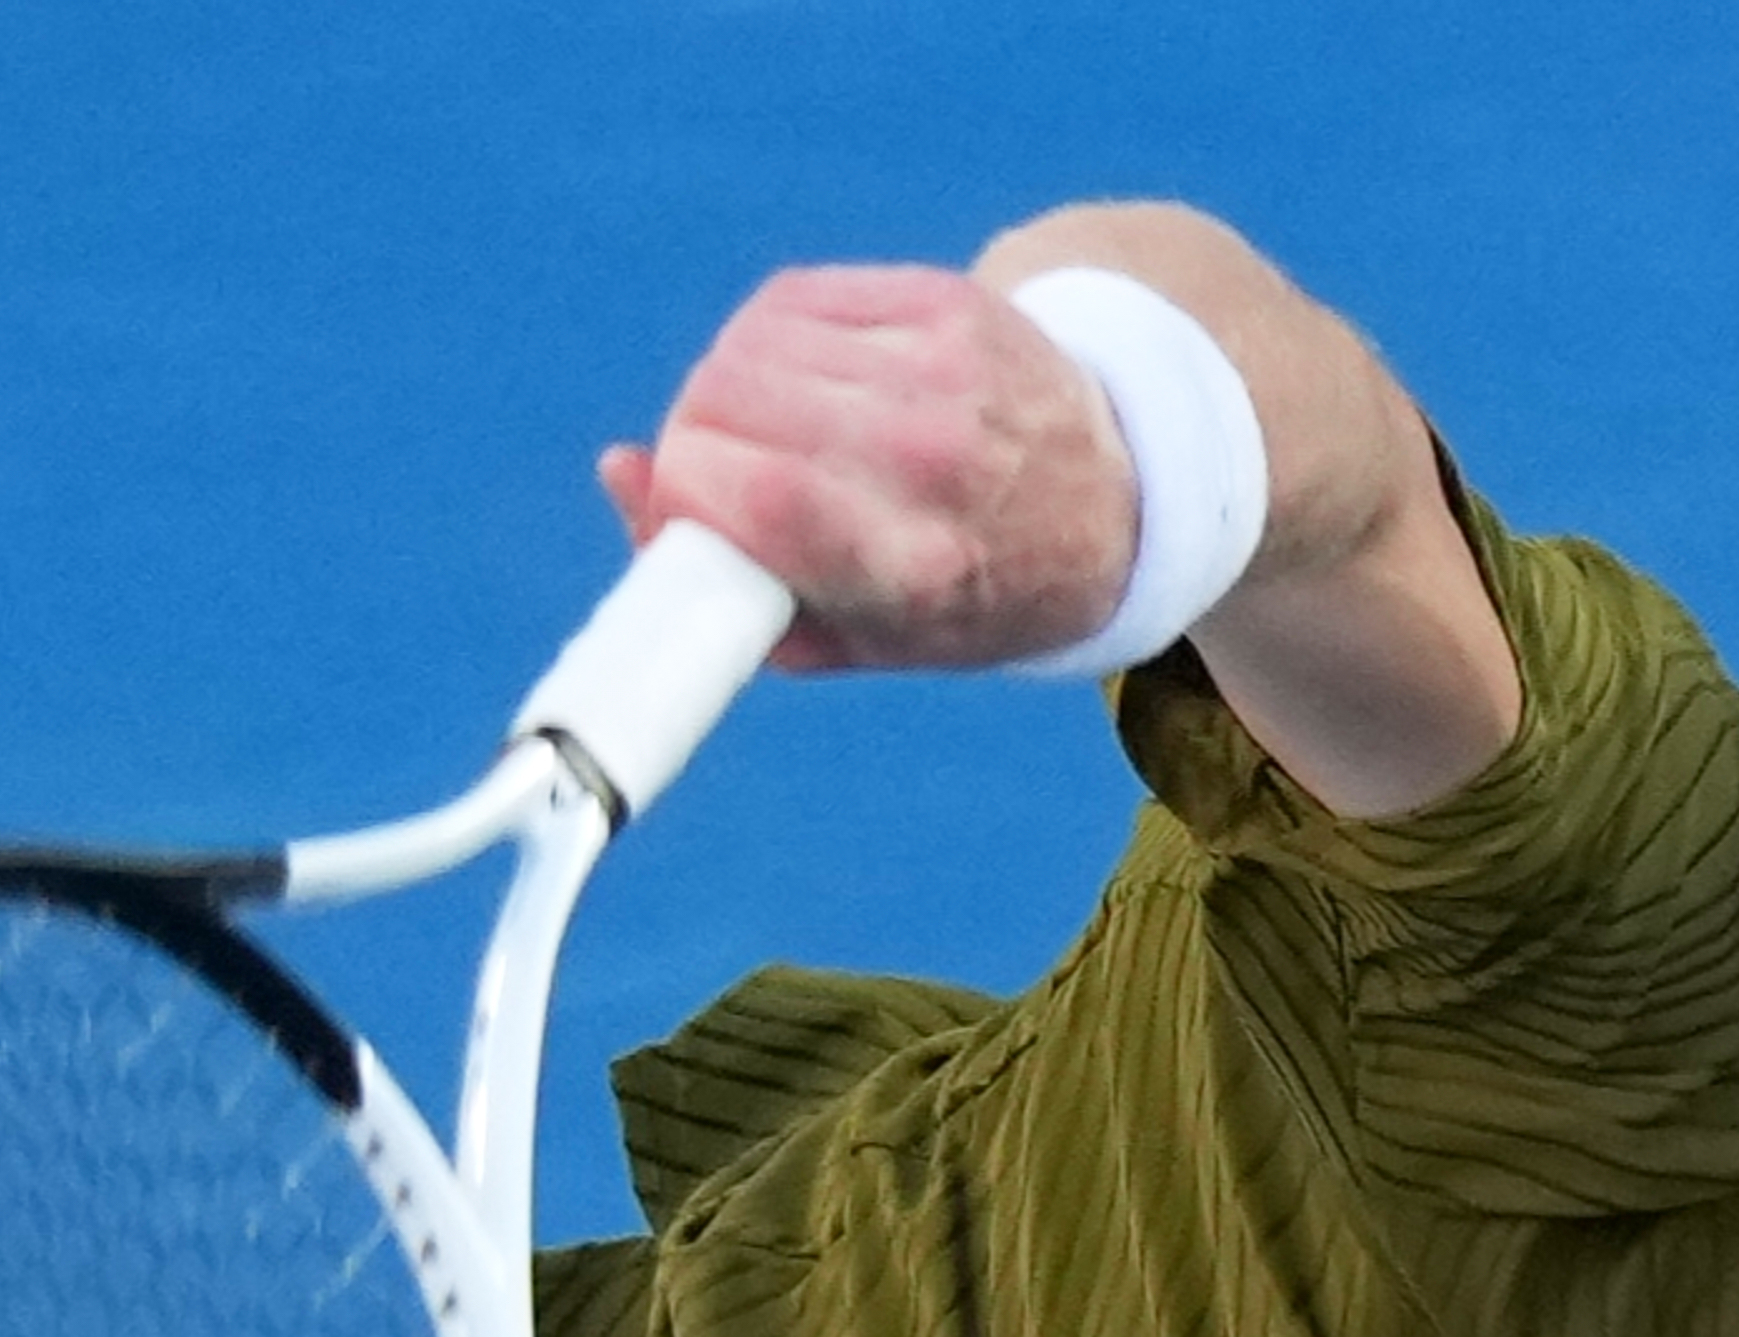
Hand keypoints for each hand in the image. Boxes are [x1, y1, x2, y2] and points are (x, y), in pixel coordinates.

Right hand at [596, 264, 1134, 673]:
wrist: (1117, 502)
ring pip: (745, 343)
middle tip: (724, 478)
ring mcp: (943, 367)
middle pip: (723, 401)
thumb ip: (729, 587)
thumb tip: (621, 471)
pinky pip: (790, 299)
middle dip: (692, 441)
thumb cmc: (968, 590)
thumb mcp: (861, 637)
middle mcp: (935, 458)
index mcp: (919, 564)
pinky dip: (770, 340)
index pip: (747, 491)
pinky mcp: (941, 298)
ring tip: (770, 434)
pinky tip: (803, 381)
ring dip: (726, 388)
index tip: (689, 515)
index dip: (684, 496)